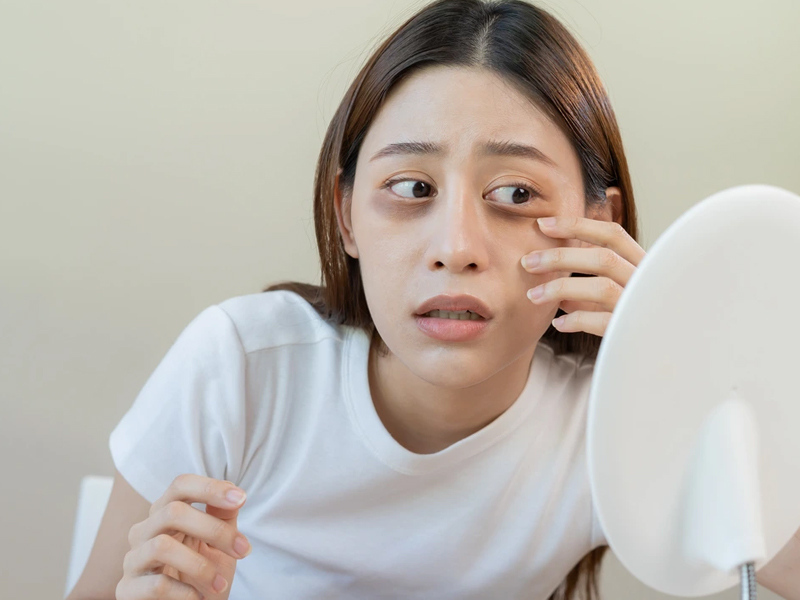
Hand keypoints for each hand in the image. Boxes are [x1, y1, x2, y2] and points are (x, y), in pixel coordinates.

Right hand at [116, 474, 250, 599]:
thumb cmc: (203, 574)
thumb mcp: (219, 544)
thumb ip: (223, 516)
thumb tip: (235, 492)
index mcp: (165, 513)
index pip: (180, 486)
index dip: (210, 487)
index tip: (242, 499)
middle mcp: (144, 531)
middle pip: (172, 512)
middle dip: (213, 529)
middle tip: (242, 550)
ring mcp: (133, 559)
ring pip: (161, 546)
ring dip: (200, 566)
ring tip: (220, 584)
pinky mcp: (126, 590)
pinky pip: (156, 585)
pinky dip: (185, 592)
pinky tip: (198, 598)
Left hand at [521, 216, 645, 336]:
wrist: (668, 359)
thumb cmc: (641, 322)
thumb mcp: (620, 297)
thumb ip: (595, 287)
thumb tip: (557, 284)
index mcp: (643, 265)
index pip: (613, 234)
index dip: (577, 226)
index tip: (542, 225)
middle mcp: (646, 282)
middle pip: (603, 259)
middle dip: (559, 257)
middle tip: (526, 262)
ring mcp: (643, 307)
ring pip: (601, 288)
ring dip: (560, 288)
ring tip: (532, 295)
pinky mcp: (635, 332)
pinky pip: (602, 322)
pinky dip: (576, 320)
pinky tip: (558, 323)